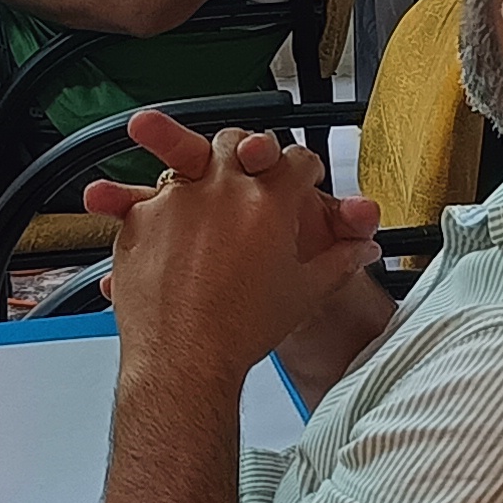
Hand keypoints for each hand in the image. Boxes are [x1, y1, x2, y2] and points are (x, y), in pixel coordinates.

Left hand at [91, 109, 383, 377]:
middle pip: (240, 143)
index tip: (301, 177)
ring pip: (189, 156)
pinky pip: (145, 195)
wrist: (185, 359)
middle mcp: (224, 189)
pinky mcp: (140, 216)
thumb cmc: (241, 330)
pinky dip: (155, 206)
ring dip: (198, 169)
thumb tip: (362, 249)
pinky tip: (160, 224)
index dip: (304, 168)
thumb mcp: (305, 293)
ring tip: (200, 192)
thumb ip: (340, 262)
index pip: (297, 160)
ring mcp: (178, 198)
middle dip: (247, 153)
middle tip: (249, 172)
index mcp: (271, 202)